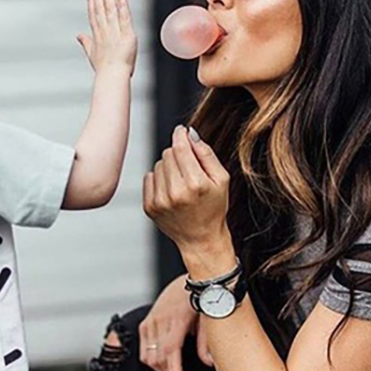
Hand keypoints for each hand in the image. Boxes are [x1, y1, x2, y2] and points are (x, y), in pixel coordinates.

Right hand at [78, 0, 137, 75]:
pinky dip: (123, 8)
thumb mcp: (92, 54)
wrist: (112, 76)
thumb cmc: (104, 69)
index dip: (92, 2)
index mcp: (97, 36)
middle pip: (100, 10)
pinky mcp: (127, 35)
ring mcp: (115, 33)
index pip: (94, 15)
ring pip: (110, 11)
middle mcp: (105, 32)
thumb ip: (86, 42)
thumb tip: (79, 35)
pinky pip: (125, 19)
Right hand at [139, 275, 214, 370]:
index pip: (170, 349)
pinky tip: (166, 365)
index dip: (173, 369)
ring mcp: (152, 321)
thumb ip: (206, 342)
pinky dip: (153, 361)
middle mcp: (161, 320)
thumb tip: (209, 362)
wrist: (195, 278)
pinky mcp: (147, 322)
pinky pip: (144, 349)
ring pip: (149, 356)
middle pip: (158, 357)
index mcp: (177, 319)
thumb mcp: (209, 318)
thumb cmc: (205, 297)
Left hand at [143, 126, 230, 253]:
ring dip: (169, 167)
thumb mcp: (222, 179)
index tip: (181, 131)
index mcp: (196, 184)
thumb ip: (206, 153)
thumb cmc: (214, 208)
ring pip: (158, 164)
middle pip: (168, 153)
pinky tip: (171, 190)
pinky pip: (149, 177)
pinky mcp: (149, 207)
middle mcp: (175, 193)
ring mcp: (160, 201)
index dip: (180, 135)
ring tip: (181, 182)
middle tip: (189, 167)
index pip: (180, 148)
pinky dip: (159, 179)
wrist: (201, 239)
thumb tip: (189, 134)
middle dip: (178, 154)